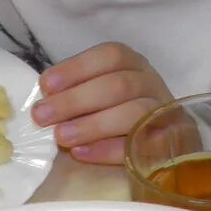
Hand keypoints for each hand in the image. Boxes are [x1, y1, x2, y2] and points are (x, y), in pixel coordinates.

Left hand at [30, 42, 172, 165]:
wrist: (155, 141)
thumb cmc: (113, 111)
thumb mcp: (97, 91)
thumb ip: (75, 90)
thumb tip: (44, 100)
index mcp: (132, 63)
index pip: (110, 56)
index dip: (77, 68)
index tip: (45, 86)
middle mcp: (150, 83)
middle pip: (119, 86)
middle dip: (76, 100)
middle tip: (42, 116)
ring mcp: (162, 113)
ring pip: (134, 113)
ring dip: (93, 125)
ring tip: (61, 137)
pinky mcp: (168, 145)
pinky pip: (140, 147)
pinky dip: (108, 150)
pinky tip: (81, 154)